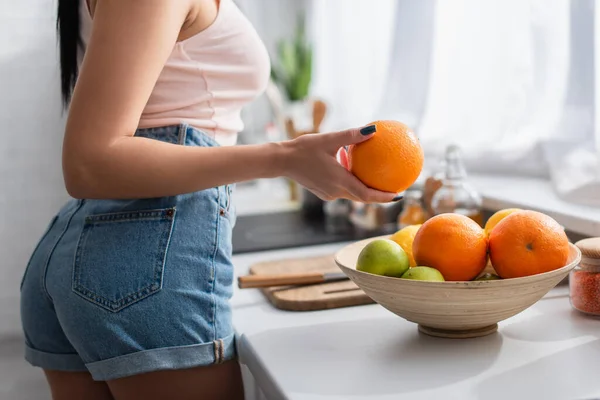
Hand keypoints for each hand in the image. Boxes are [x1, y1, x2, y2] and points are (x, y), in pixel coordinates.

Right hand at [282, 126, 398, 202]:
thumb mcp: (329, 138)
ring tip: (377, 178)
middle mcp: (335, 191)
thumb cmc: (303, 148)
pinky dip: (351, 182)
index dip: (383, 198)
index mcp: (339, 181)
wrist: (281, 160)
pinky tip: (352, 169)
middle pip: (362, 197)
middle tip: (394, 188)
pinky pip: (341, 189)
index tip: (398, 195)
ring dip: (364, 187)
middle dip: (378, 195)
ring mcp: (328, 193)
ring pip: (351, 193)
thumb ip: (352, 136)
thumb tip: (373, 129)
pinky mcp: (322, 191)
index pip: (366, 195)